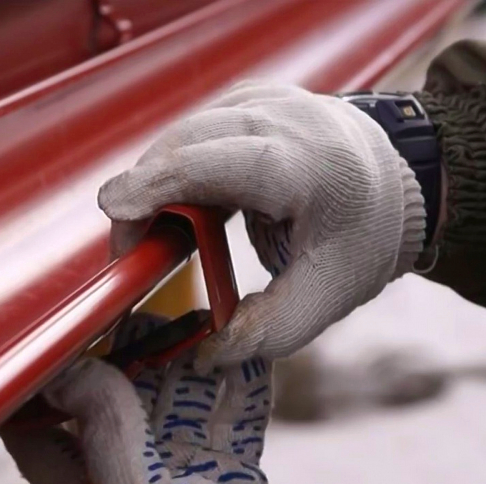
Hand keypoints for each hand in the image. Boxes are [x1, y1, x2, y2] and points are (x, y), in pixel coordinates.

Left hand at [0, 314, 319, 483]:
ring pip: (173, 404)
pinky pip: (225, 420)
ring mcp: (177, 478)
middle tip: (138, 312)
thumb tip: (67, 366)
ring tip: (193, 321)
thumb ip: (102, 422)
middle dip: (124, 357)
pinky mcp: (223, 480)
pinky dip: (233, 388)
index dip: (33, 387)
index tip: (43, 339)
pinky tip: (241, 355)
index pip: (36, 431)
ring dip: (184, 364)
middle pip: (112, 403)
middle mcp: (125, 480)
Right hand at [98, 82, 425, 364]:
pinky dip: (171, 171)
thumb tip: (205, 355)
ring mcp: (261, 101)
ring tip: (152, 237)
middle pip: (185, 146)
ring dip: (153, 186)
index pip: (219, 162)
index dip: (161, 183)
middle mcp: (282, 117)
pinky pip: (189, 133)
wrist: (396, 179)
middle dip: (143, 197)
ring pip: (179, 136)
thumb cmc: (361, 236)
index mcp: (307, 164)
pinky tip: (178, 205)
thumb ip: (270, 330)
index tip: (114, 208)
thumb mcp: (329, 293)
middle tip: (130, 254)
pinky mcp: (244, 101)